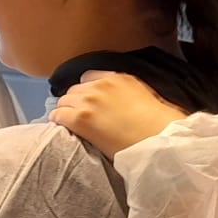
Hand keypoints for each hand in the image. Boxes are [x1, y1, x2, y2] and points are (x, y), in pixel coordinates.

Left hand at [52, 71, 187, 157]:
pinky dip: (58, 121)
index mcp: (118, 78)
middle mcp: (101, 85)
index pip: (88, 77)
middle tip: (79, 116)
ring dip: (66, 112)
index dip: (86, 91)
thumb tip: (122, 101)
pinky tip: (62, 129)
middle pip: (74, 90)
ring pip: (63, 102)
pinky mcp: (80, 118)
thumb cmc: (158, 124)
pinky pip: (58, 115)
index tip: (87, 102)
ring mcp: (89, 100)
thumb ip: (128, 92)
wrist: (157, 139)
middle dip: (75, 102)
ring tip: (70, 124)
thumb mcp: (147, 96)